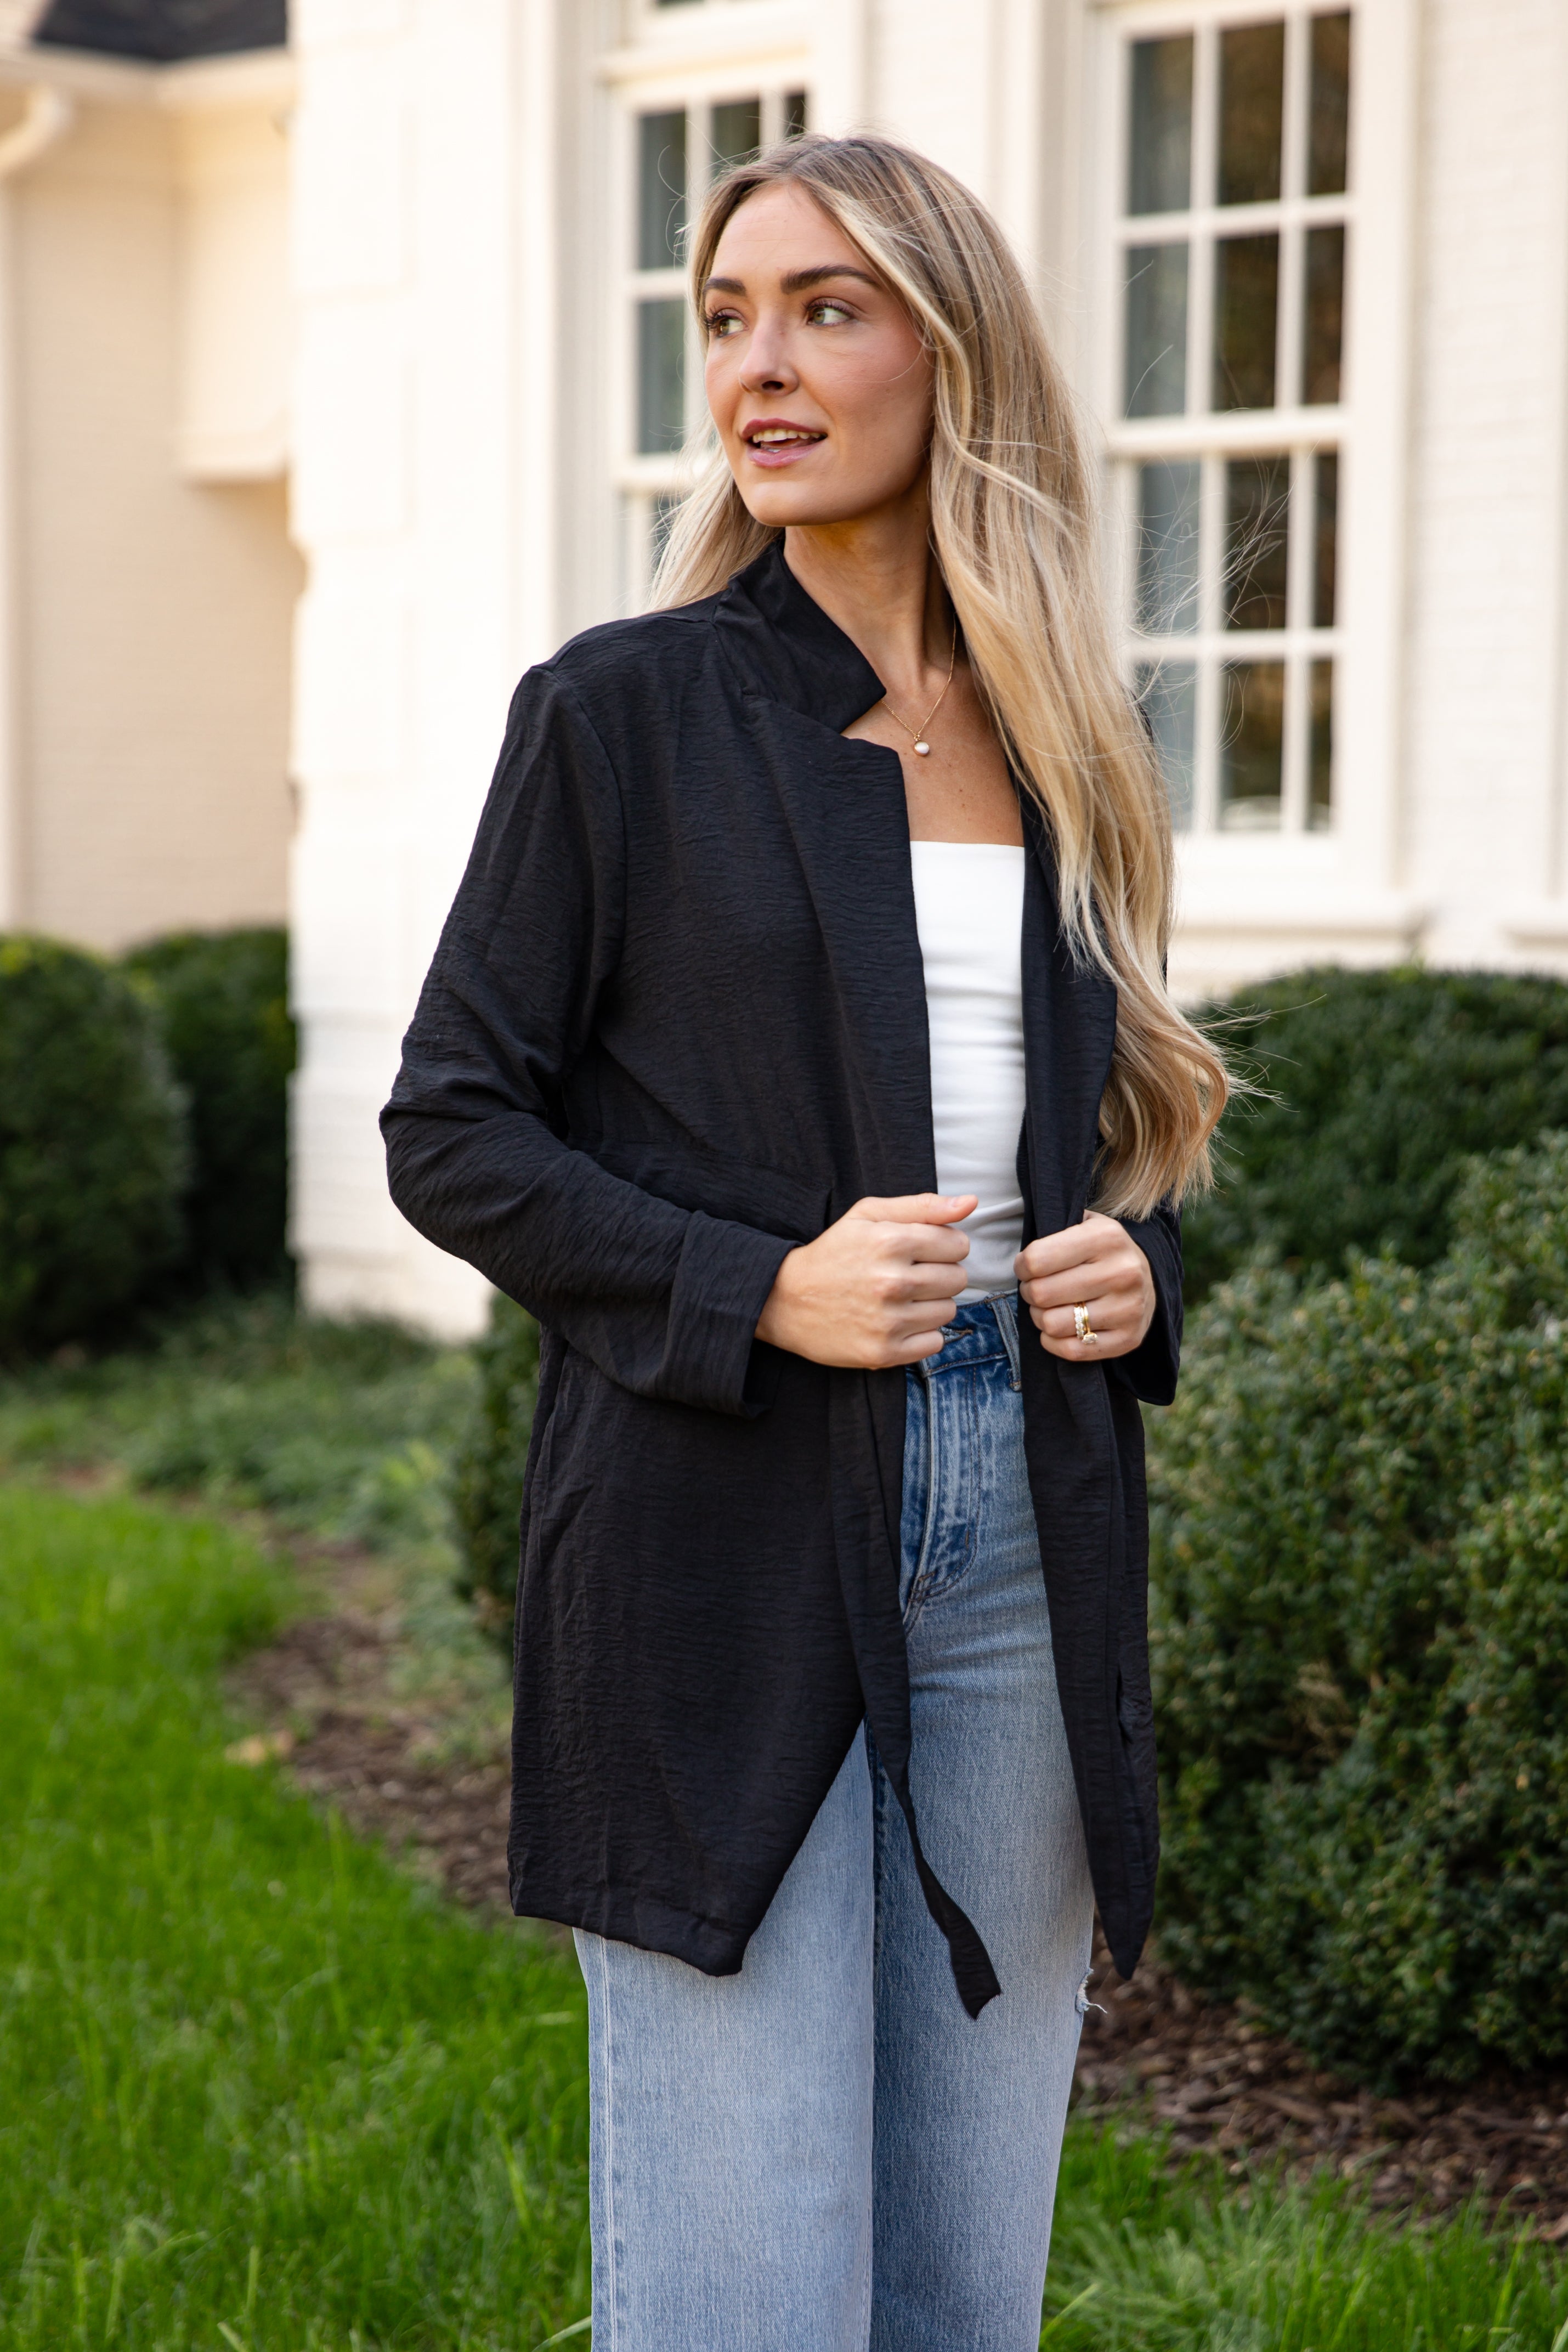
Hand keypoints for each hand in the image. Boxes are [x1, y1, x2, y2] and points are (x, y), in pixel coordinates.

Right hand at [756, 1193, 976, 1368]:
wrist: (784, 1300)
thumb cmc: (833, 1253)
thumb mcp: (869, 1215)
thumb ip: (923, 1206)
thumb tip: (970, 1202)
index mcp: (891, 1242)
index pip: (959, 1245)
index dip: (942, 1246)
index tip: (920, 1251)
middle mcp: (893, 1282)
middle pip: (958, 1279)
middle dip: (939, 1274)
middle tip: (908, 1275)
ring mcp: (889, 1321)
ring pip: (949, 1311)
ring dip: (931, 1305)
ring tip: (900, 1299)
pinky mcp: (884, 1353)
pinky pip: (934, 1343)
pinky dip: (921, 1334)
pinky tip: (897, 1322)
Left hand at [1016, 1211, 1154, 1362]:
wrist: (1146, 1277)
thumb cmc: (1101, 1251)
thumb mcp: (1083, 1225)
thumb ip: (1053, 1230)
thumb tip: (1024, 1260)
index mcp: (1107, 1237)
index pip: (1036, 1260)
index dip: (1022, 1266)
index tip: (1027, 1267)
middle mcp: (1123, 1272)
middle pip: (1042, 1293)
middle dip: (1030, 1292)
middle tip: (1036, 1289)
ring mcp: (1129, 1308)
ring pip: (1053, 1324)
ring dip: (1040, 1318)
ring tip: (1048, 1307)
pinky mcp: (1129, 1338)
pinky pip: (1072, 1351)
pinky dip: (1054, 1342)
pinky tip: (1059, 1329)